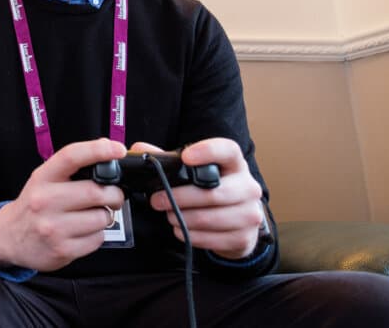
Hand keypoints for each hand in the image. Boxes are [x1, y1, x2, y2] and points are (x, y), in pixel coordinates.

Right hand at [0, 138, 126, 271]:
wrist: (9, 237)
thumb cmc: (34, 204)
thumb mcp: (44, 180)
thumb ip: (73, 168)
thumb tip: (110, 152)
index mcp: (43, 178)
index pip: (71, 157)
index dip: (98, 150)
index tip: (117, 149)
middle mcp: (45, 201)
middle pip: (95, 191)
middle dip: (114, 194)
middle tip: (113, 196)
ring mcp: (53, 227)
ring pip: (101, 217)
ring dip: (105, 216)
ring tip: (92, 215)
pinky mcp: (63, 250)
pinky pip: (98, 239)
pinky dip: (98, 234)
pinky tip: (83, 231)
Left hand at [132, 139, 264, 258]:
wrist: (239, 220)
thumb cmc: (211, 189)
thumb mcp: (193, 171)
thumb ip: (166, 159)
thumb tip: (138, 149)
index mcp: (234, 163)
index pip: (227, 150)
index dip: (208, 152)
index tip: (186, 157)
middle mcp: (248, 186)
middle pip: (212, 193)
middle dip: (178, 198)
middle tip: (156, 200)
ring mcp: (250, 213)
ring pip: (210, 218)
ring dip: (182, 218)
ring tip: (169, 216)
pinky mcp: (245, 237)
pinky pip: (212, 239)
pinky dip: (191, 235)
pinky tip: (181, 229)